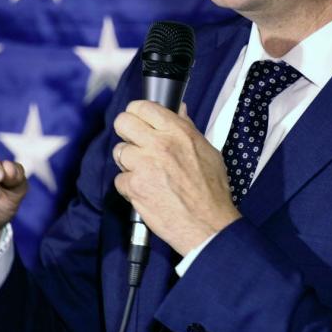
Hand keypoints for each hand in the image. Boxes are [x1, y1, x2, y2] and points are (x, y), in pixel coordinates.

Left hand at [112, 101, 240, 255]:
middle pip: (122, 122)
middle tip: (134, 144)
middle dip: (126, 133)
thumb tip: (178, 109)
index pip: (143, 106)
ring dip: (128, 163)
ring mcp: (144, 165)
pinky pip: (120, 180)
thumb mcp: (207, 150)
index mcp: (178, 131)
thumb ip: (187, 128)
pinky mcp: (135, 187)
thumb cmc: (211, 190)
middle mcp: (159, 144)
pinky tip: (146, 192)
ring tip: (144, 173)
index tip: (138, 121)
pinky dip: (129, 187)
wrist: (208, 225)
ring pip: (119, 152)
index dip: (137, 113)